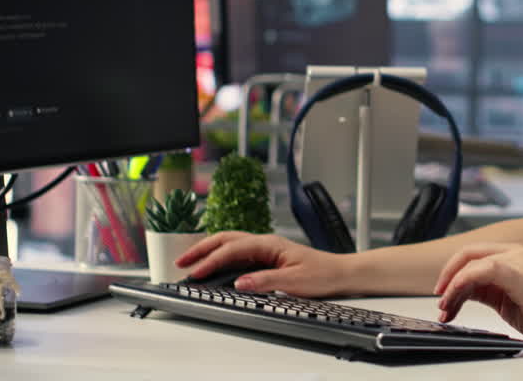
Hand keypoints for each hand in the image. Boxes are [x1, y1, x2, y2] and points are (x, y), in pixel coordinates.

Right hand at [175, 231, 352, 297]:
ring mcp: (266, 248)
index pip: (232, 250)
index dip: (211, 261)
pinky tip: (215, 264)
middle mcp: (266, 242)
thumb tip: (240, 282)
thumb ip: (266, 281)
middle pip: (226, 239)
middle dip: (202, 248)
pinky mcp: (268, 256)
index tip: (195, 273)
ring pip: (231, 243)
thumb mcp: (294, 282)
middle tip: (181, 262)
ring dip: (209, 250)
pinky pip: (239, 252)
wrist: (340, 273)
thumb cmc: (322, 274)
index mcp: (269, 244)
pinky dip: (221, 255)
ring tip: (191, 261)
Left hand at [434, 243, 522, 352]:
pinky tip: (456, 301)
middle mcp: (519, 252)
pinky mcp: (522, 275)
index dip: (453, 269)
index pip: (475, 252)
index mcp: (517, 254)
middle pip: (469, 253)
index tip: (443, 291)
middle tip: (440, 299)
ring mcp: (522, 261)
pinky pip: (482, 271)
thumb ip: (485, 288)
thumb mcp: (505, 299)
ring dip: (452, 286)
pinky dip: (462, 284)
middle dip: (447, 275)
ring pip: (472, 263)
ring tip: (446, 309)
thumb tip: (458, 289)